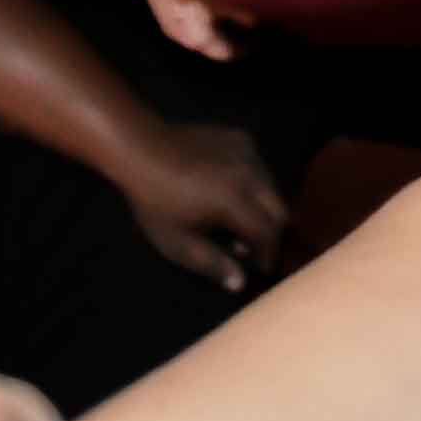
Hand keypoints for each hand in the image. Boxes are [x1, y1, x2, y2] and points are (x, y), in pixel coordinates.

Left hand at [121, 122, 290, 292]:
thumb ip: (212, 263)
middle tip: (254, 248)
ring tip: (239, 222)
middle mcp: (249, 175)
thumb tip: (239, 283)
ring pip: (272, 186)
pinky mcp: (240, 138)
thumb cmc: (156, 202)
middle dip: (272, 232)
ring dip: (263, 207)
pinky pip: (258, 166)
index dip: (268, 254)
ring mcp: (247, 153)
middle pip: (280, 209)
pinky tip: (230, 190)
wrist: (141, 150)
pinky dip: (253, 183)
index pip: (268, 233)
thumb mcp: (177, 242)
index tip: (261, 267)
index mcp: (235, 201)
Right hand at [143, 0, 251, 61]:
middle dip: (228, 43)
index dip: (241, 50)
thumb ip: (237, 15)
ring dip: (214, 35)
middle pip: (212, 49)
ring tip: (227, 25)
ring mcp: (175, 32)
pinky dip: (202, 27)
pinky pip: (190, 30)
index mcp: (202, 41)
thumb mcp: (219, 1)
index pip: (226, 54)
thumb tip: (253, 23)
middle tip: (242, 36)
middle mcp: (188, 42)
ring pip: (199, 40)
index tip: (252, 46)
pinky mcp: (167, 21)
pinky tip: (207, 16)